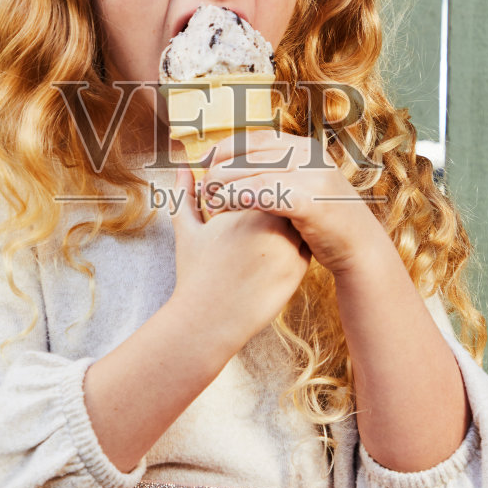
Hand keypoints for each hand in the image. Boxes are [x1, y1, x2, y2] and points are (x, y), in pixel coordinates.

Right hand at [169, 162, 311, 349]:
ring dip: (285, 222)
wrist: (209, 320)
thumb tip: (182, 167)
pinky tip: (266, 261)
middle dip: (272, 202)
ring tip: (256, 243)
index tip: (232, 209)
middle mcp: (275, 223)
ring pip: (298, 220)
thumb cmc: (195, 273)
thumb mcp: (187, 229)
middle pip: (283, 197)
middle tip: (247, 225)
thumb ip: (185, 193)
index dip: (249, 190)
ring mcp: (291, 246)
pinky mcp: (300, 269)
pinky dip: (292, 245)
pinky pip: (304, 245)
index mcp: (249, 207)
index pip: (262, 181)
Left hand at [198, 128, 388, 277]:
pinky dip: (237, 197)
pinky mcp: (308, 200)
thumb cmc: (325, 221)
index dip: (224, 148)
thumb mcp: (305, 185)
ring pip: (251, 172)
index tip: (202, 161)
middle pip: (249, 154)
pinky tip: (223, 207)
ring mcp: (311, 176)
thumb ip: (279, 172)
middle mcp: (309, 155)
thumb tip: (238, 165)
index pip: (255, 138)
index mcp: (305, 148)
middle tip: (201, 186)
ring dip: (223, 185)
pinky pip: (262, 192)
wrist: (360, 248)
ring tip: (207, 200)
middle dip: (219, 169)